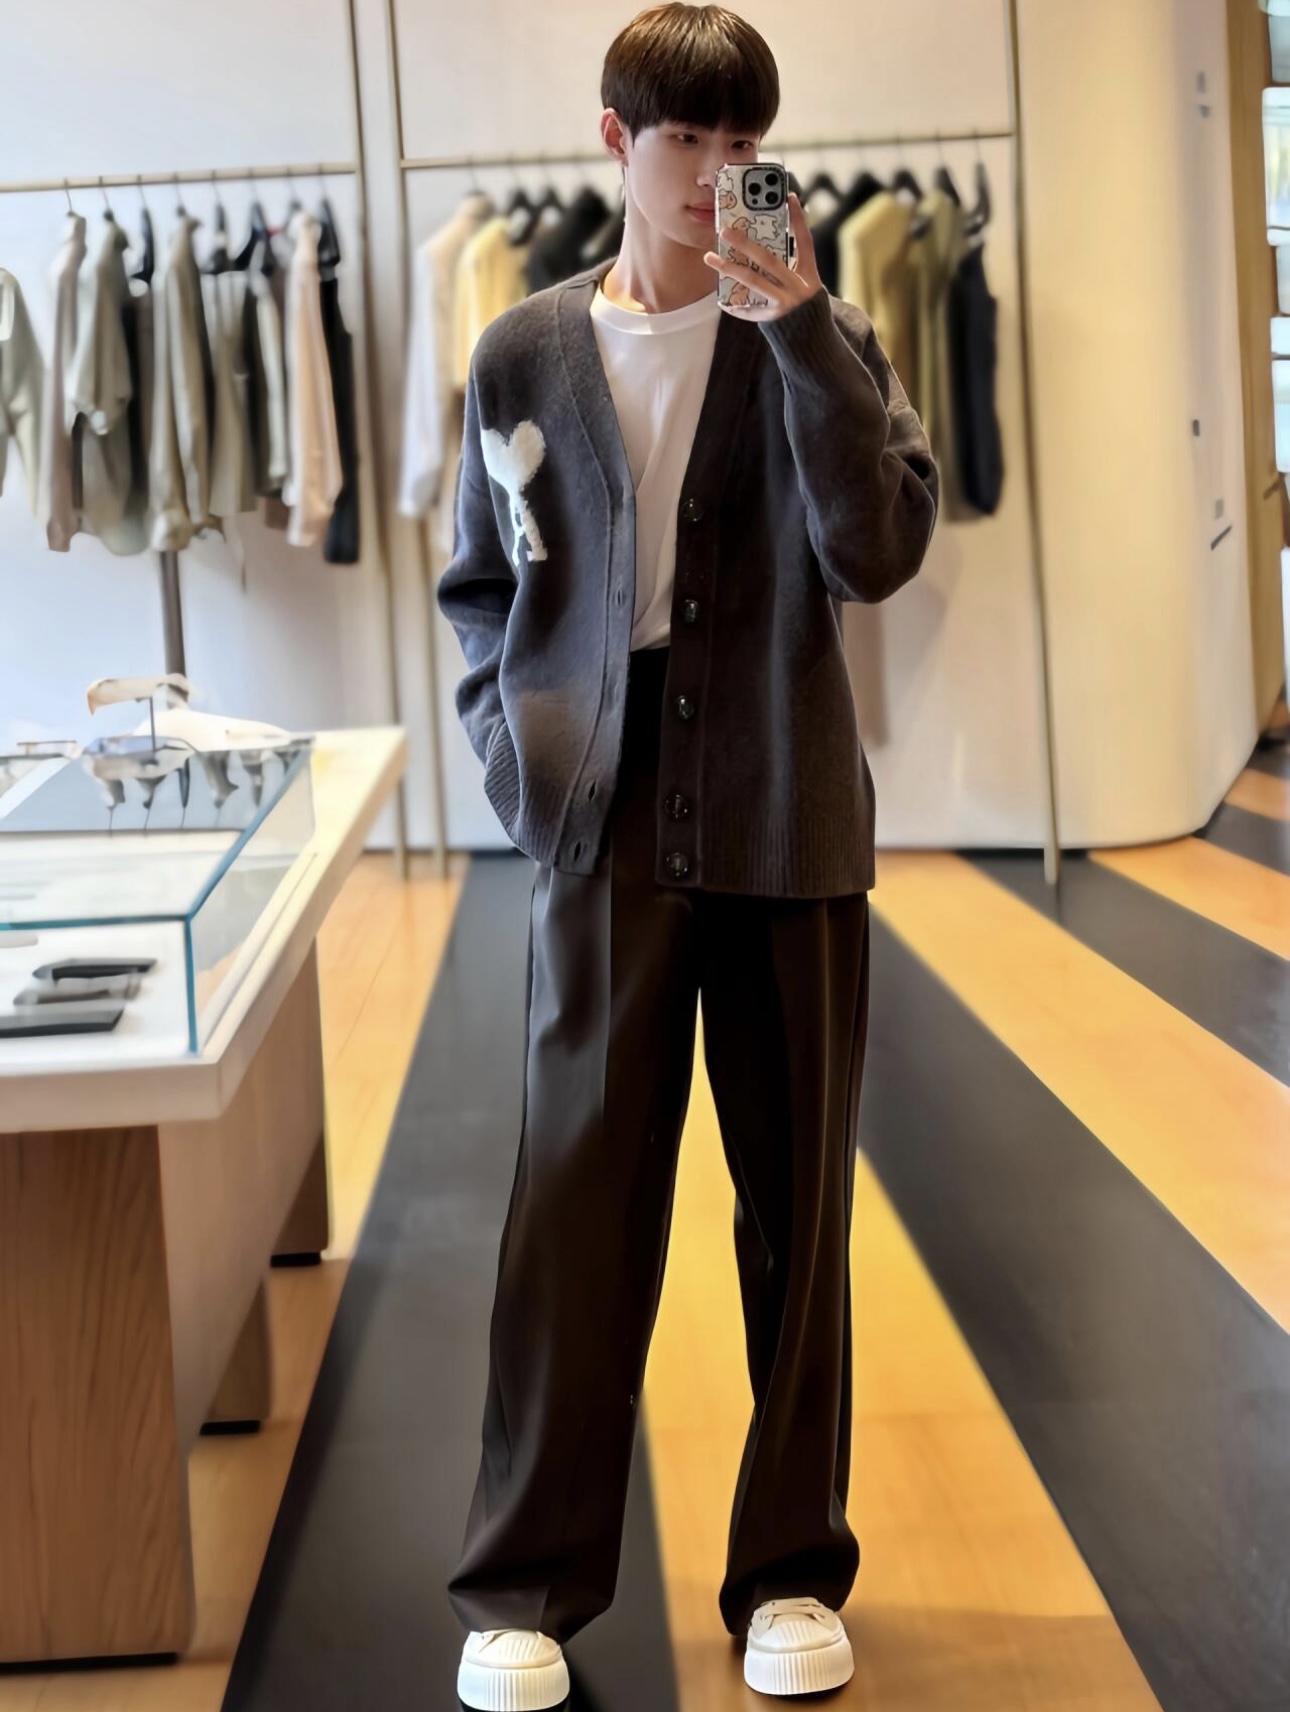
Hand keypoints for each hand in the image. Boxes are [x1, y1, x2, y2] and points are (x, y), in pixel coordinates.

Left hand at [703, 193, 824, 321]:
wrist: (810, 338)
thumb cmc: (801, 304)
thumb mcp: (802, 283)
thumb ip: (787, 265)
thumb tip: (758, 244)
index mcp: (808, 274)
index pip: (805, 242)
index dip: (798, 220)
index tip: (789, 197)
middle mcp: (797, 287)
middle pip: (768, 260)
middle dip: (745, 244)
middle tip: (724, 230)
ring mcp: (784, 303)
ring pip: (752, 281)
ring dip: (729, 268)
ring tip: (710, 257)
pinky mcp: (772, 319)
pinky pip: (748, 310)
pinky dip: (735, 305)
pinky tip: (721, 299)